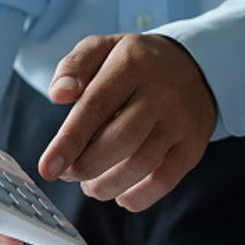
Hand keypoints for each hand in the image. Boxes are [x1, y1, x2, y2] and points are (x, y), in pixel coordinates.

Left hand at [38, 34, 217, 211]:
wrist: (196, 67)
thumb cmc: (137, 64)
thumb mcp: (103, 48)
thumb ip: (74, 66)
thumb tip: (59, 95)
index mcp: (132, 66)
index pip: (95, 107)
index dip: (69, 142)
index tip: (48, 168)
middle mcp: (161, 94)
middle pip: (121, 140)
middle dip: (87, 166)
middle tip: (69, 174)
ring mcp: (181, 122)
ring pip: (142, 164)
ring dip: (107, 184)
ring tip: (91, 186)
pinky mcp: (193, 146)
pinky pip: (165, 180)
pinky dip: (138, 196)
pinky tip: (121, 195)